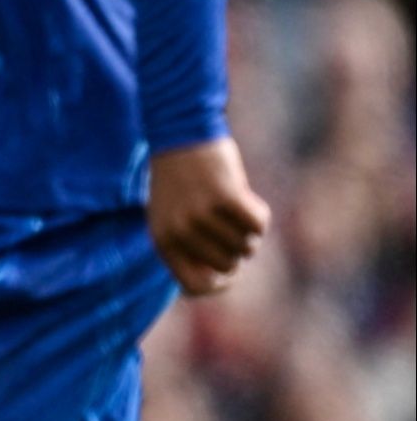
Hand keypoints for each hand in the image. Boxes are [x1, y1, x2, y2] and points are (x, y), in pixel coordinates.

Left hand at [147, 137, 268, 294]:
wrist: (180, 133)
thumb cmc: (181, 179)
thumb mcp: (173, 216)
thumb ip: (191, 249)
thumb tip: (223, 279)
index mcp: (162, 240)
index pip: (195, 287)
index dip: (220, 283)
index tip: (230, 269)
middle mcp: (179, 231)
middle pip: (229, 266)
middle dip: (237, 249)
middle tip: (229, 223)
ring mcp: (201, 215)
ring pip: (247, 246)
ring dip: (248, 229)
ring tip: (231, 205)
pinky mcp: (225, 197)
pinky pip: (258, 224)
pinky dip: (259, 212)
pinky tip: (246, 196)